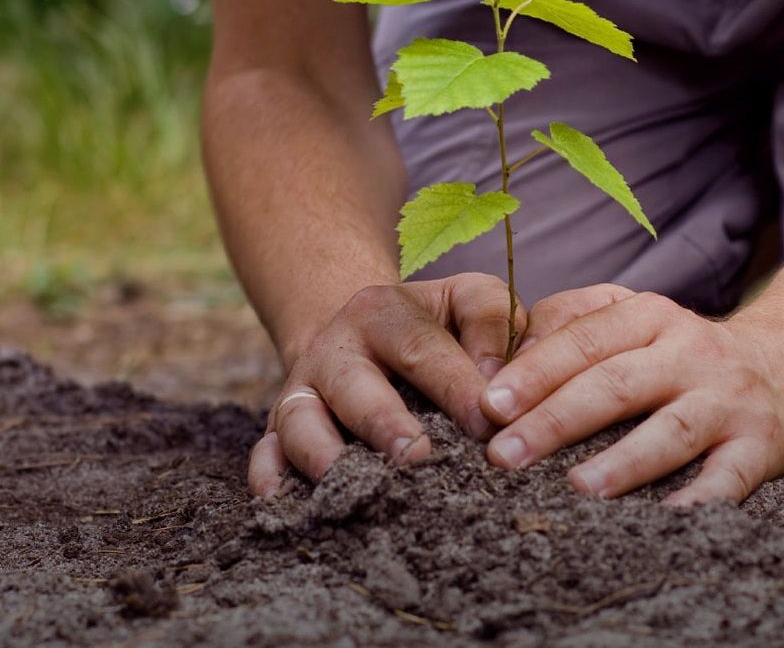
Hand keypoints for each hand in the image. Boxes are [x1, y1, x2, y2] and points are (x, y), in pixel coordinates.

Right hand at [248, 273, 524, 496]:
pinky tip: (283, 502)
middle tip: (419, 458)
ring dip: (326, 456)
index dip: (455, 387)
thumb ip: (492, 326)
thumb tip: (499, 387)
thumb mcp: (467, 300)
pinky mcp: (279, 426)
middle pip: (355, 387)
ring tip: (361, 488)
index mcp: (385, 312)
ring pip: (300, 421)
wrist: (365, 330)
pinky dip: (268, 477)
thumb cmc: (436, 324)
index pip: (421, 348)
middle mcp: (336, 348)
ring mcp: (302, 389)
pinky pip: (264, 452)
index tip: (487, 424)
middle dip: (386, 425)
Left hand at [479, 286, 783, 504]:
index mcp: (651, 317)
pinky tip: (663, 522)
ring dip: (623, 461)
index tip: (490, 405)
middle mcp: (691, 353)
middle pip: (617, 383)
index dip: (535, 371)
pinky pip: (729, 479)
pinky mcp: (762, 447)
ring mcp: (728, 401)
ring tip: (576, 488)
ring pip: (671, 430)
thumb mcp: (637, 319)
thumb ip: (573, 325)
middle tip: (504, 455)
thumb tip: (502, 359)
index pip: (586, 340)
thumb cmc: (684, 353)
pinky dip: (698, 501)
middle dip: (556, 419)